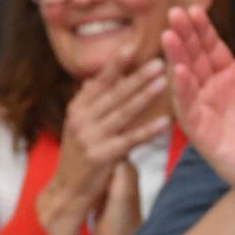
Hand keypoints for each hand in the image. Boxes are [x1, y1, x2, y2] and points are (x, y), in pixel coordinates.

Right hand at [35, 50, 168, 234]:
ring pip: (123, 112)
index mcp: (78, 107)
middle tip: (159, 60)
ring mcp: (90, 137)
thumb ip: (91, 101)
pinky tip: (166, 123)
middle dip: (137, 75)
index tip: (132, 45)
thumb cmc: (81, 153)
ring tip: (164, 81)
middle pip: (114, 93)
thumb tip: (98, 77)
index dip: (116, 63)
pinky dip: (148, 131)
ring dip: (145, 96)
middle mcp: (81, 118)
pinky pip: (130, 140)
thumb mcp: (81, 124)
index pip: (100, 81)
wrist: (67, 189)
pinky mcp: (101, 155)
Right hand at [164, 7, 234, 209]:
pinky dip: (183, 90)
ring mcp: (207, 112)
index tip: (193, 8)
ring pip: (186, 81)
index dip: (203, 30)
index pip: (213, 48)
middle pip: (196, 58)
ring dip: (177, 58)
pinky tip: (180, 70)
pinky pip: (189, 109)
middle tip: (174, 12)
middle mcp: (215, 92)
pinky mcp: (204, 134)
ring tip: (169, 36)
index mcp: (233, 79)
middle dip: (185, 36)